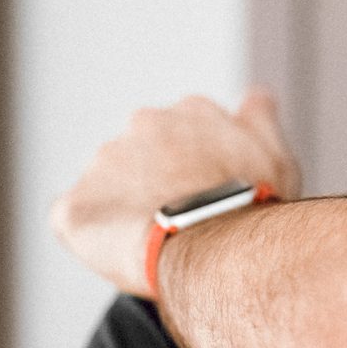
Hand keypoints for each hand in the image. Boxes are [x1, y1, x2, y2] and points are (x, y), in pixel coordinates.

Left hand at [50, 91, 303, 296]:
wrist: (215, 248)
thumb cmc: (252, 205)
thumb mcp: (273, 153)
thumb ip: (259, 119)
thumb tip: (256, 95)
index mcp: (190, 112)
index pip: (184, 135)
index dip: (194, 170)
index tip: (207, 197)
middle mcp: (143, 124)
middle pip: (142, 156)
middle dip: (155, 186)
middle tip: (182, 225)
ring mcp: (104, 162)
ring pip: (107, 186)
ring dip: (124, 210)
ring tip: (155, 244)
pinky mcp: (74, 206)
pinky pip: (73, 220)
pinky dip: (91, 236)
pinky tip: (119, 253)